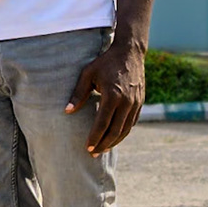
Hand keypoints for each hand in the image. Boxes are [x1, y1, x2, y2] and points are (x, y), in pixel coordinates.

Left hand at [66, 41, 144, 155]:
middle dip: (104, 144)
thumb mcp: (88, 74)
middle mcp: (126, 102)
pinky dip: (123, 132)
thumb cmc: (106, 62)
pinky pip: (132, 122)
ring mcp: (135, 103)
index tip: (87, 148)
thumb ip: (78, 94)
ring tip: (103, 149)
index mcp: (112, 95)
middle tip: (94, 154)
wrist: (130, 52)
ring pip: (125, 129)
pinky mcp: (140, 102)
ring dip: (114, 141)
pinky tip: (115, 137)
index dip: (95, 138)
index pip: (103, 123)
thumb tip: (67, 111)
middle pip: (115, 130)